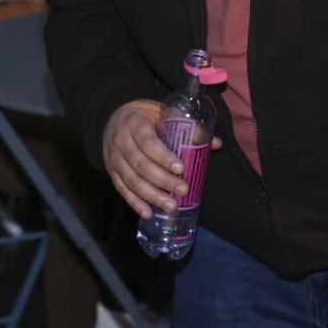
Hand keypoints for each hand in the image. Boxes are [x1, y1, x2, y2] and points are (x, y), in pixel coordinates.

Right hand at [101, 100, 221, 219]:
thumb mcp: (163, 114)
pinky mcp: (111, 172)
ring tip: (171, 206)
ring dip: (152, 196)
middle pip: (141, 165)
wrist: (113, 117)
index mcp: (135, 124)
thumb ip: (188, 128)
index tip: (181, 168)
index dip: (164, 157)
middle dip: (163, 180)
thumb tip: (215, 143)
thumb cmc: (145, 117)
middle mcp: (121, 142)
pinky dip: (135, 203)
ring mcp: (114, 159)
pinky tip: (148, 213)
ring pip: (132, 180)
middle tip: (183, 190)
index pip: (148, 142)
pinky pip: (122, 189)